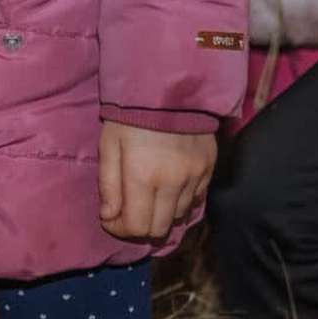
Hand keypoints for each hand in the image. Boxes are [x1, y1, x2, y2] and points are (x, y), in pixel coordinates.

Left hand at [100, 121, 216, 242]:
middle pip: (159, 229)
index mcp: (142, 177)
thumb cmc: (129, 117)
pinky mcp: (209, 169)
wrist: (169, 89)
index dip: (120, 230)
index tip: (111, 219)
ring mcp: (195, 177)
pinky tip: (168, 190)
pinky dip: (180, 203)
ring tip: (147, 199)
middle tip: (128, 214)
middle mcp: (173, 182)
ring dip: (160, 215)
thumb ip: (108, 185)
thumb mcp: (109, 146)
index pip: (136, 226)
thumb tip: (109, 218)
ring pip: (178, 217)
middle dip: (140, 228)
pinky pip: (196, 201)